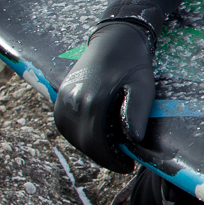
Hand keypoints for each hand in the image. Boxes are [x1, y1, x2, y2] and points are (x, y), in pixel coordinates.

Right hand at [53, 19, 155, 172]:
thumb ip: (136, 112)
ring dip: (90, 147)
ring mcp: (62, 97)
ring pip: (72, 136)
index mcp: (93, 101)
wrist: (115, 38)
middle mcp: (72, 101)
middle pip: (83, 142)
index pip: (97, 143)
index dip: (112, 160)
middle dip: (102, 157)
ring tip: (110, 150)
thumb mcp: (143, 86)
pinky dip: (78, 136)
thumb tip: (133, 140)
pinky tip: (95, 137)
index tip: (127, 166)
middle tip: (121, 161)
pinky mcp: (60, 94)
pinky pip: (64, 125)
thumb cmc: (134, 63)